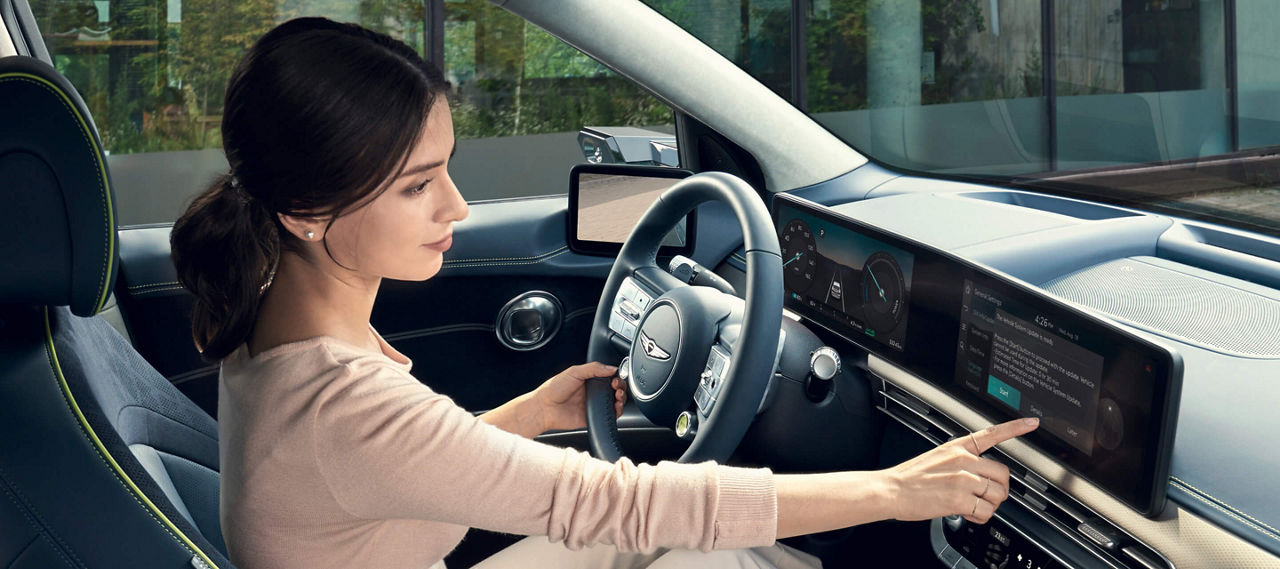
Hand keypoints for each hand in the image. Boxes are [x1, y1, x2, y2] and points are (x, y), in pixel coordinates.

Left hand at [531, 361, 625, 432]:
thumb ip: (594, 368)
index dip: (616, 377)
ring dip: (621, 399)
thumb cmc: (554, 389)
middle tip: (616, 387)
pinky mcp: (594, 417)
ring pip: (615, 402)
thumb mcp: (574, 372)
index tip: (616, 378)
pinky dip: (617, 412)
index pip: (609, 377)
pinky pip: (610, 416)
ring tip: (618, 396)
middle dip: (621, 387)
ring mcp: (594, 405)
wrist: (545, 408)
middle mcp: (593, 392)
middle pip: (615, 389)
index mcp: (589, 380)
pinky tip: (615, 407)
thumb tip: (612, 368)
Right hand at [884, 418, 1037, 523]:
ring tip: (970, 505)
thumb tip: (981, 478)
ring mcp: (963, 479)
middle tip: (984, 496)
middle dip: (999, 490)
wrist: (891, 490)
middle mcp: (964, 460)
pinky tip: (964, 512)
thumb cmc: (910, 478)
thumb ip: (962, 462)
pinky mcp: (960, 499)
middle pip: (1003, 475)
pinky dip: (978, 517)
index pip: (992, 434)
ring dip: (988, 505)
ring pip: (997, 495)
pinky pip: (985, 512)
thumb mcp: (937, 457)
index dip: (1015, 428)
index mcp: (958, 447)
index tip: (1032, 423)